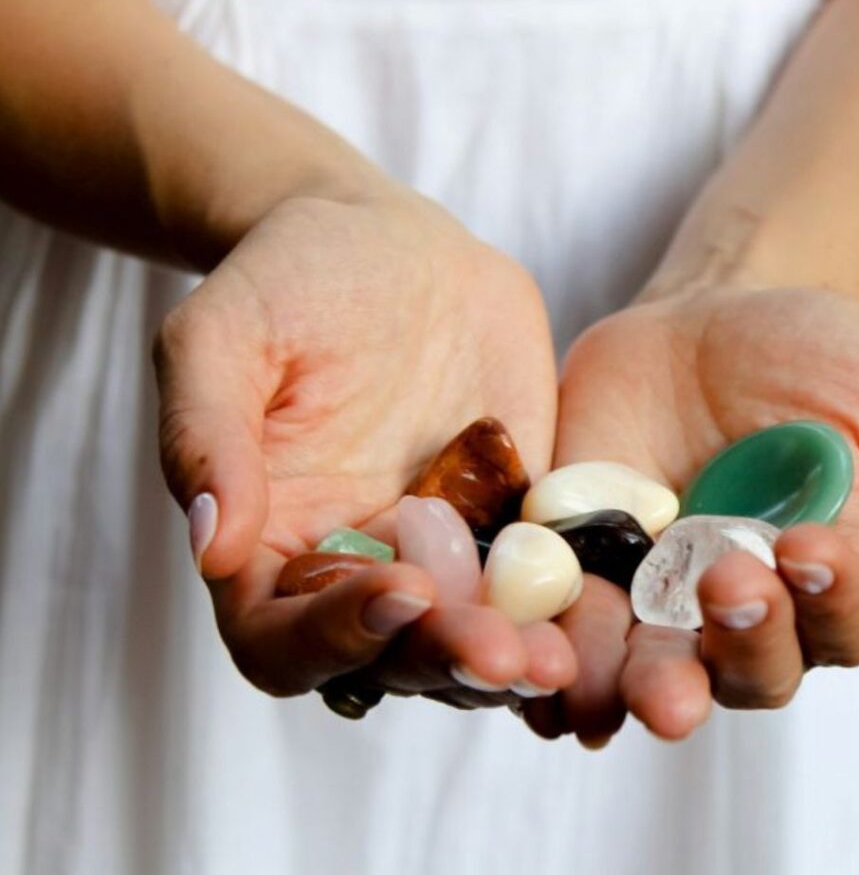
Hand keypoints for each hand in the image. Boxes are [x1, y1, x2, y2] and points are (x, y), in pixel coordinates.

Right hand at [154, 191, 575, 706]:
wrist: (389, 245)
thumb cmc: (287, 281)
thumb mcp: (222, 335)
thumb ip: (206, 435)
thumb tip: (211, 546)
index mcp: (272, 542)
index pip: (282, 637)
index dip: (333, 638)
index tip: (402, 592)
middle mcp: (357, 563)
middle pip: (390, 656)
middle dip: (443, 661)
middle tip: (503, 654)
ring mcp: (443, 548)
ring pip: (471, 636)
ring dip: (510, 657)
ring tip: (557, 656)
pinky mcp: (510, 516)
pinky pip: (540, 576)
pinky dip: (566, 602)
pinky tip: (603, 605)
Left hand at [531, 285, 858, 741]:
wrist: (715, 312)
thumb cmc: (822, 362)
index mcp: (831, 584)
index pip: (841, 625)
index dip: (829, 600)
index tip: (808, 546)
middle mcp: (746, 607)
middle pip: (744, 669)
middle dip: (738, 646)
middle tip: (728, 588)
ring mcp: (658, 586)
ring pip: (648, 665)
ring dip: (633, 682)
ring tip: (619, 684)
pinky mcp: (585, 554)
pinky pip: (569, 613)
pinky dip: (557, 641)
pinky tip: (540, 654)